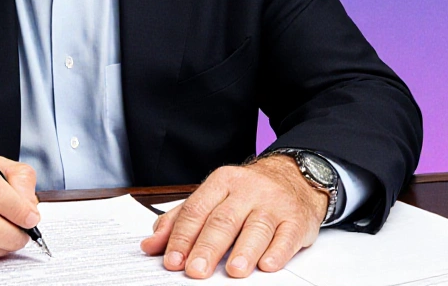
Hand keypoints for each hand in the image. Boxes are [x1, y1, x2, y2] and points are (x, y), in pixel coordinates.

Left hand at [140, 155, 327, 277]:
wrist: (294, 177)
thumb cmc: (247, 193)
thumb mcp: (212, 198)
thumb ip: (180, 220)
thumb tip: (151, 244)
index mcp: (221, 183)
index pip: (196, 210)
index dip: (182, 237)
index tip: (172, 260)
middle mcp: (247, 190)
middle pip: (223, 220)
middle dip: (207, 247)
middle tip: (195, 271)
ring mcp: (273, 204)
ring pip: (257, 227)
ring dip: (244, 251)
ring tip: (233, 271)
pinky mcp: (296, 219)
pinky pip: (287, 235)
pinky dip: (277, 252)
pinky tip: (267, 265)